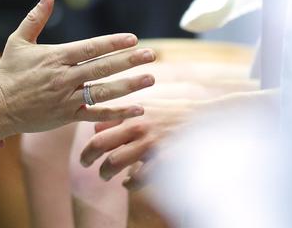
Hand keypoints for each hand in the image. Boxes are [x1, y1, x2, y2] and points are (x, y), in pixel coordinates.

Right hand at [0, 0, 156, 149]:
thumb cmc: (9, 72)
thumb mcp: (18, 41)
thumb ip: (36, 17)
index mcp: (55, 57)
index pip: (90, 48)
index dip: (113, 43)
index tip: (133, 39)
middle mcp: (64, 77)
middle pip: (103, 68)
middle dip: (129, 61)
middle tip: (152, 55)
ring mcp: (67, 98)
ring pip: (104, 91)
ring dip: (129, 85)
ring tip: (150, 77)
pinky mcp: (67, 117)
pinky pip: (96, 114)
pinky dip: (117, 113)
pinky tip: (138, 109)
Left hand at [78, 98, 198, 185]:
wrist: (206, 119)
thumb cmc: (175, 112)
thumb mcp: (147, 106)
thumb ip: (123, 114)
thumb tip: (97, 126)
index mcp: (131, 112)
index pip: (98, 126)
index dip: (90, 140)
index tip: (88, 151)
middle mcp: (136, 126)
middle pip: (99, 144)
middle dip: (87, 157)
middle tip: (85, 164)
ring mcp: (148, 143)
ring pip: (113, 163)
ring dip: (105, 172)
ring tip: (105, 175)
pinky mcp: (161, 159)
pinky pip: (137, 178)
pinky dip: (129, 184)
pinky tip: (128, 184)